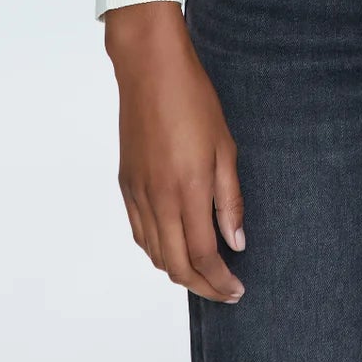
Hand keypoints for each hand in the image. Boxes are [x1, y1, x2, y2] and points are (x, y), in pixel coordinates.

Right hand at [105, 1, 246, 303]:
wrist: (150, 70)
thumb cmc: (194, 100)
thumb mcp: (225, 147)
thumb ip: (229, 200)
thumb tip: (235, 243)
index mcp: (187, 190)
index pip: (202, 256)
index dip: (220, 281)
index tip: (236, 291)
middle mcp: (158, 199)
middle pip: (175, 265)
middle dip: (201, 286)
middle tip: (223, 291)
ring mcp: (138, 193)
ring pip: (154, 253)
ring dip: (178, 272)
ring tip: (203, 273)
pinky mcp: (126, 184)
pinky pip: (139, 233)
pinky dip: (156, 250)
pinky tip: (174, 247)